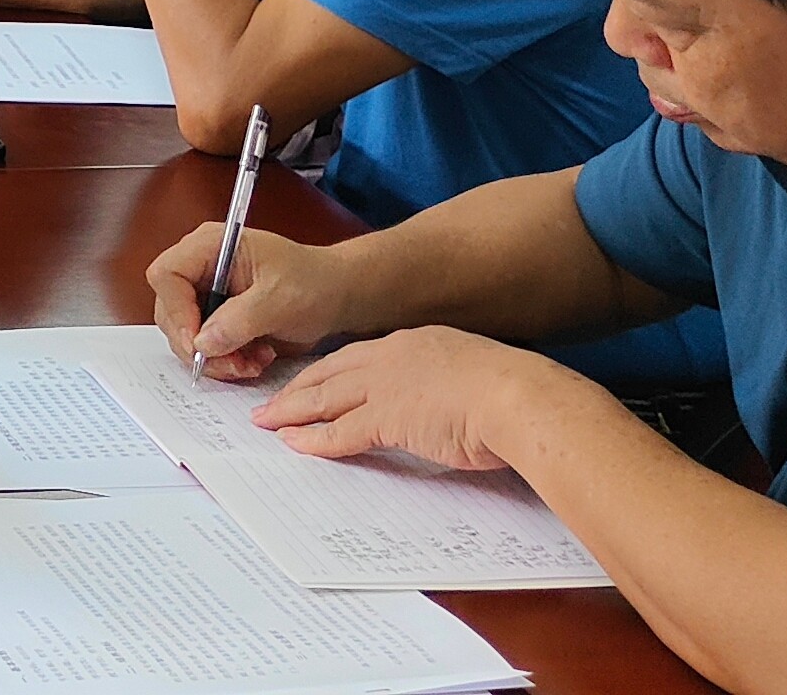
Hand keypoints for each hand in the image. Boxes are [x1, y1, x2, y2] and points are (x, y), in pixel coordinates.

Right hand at [144, 222, 357, 380]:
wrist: (336, 296)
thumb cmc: (314, 282)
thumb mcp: (280, 299)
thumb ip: (239, 319)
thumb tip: (202, 343)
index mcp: (211, 247)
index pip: (168, 274)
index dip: (177, 310)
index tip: (198, 343)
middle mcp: (201, 269)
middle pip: (170, 310)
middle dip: (199, 345)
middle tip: (232, 364)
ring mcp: (207, 295)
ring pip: (185, 335)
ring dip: (216, 358)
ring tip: (253, 362)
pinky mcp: (217, 320)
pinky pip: (205, 348)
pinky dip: (227, 362)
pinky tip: (257, 359)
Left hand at [256, 328, 579, 472]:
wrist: (521, 398)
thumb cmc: (514, 394)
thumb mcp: (475, 377)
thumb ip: (452, 387)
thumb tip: (449, 408)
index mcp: (418, 343)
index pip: (361, 356)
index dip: (332, 369)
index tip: (312, 377)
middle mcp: (394, 358)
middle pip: (331, 371)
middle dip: (299, 386)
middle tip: (272, 399)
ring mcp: (387, 387)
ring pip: (325, 398)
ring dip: (291, 410)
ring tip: (266, 420)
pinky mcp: (388, 418)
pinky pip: (340, 431)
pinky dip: (313, 439)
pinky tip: (293, 443)